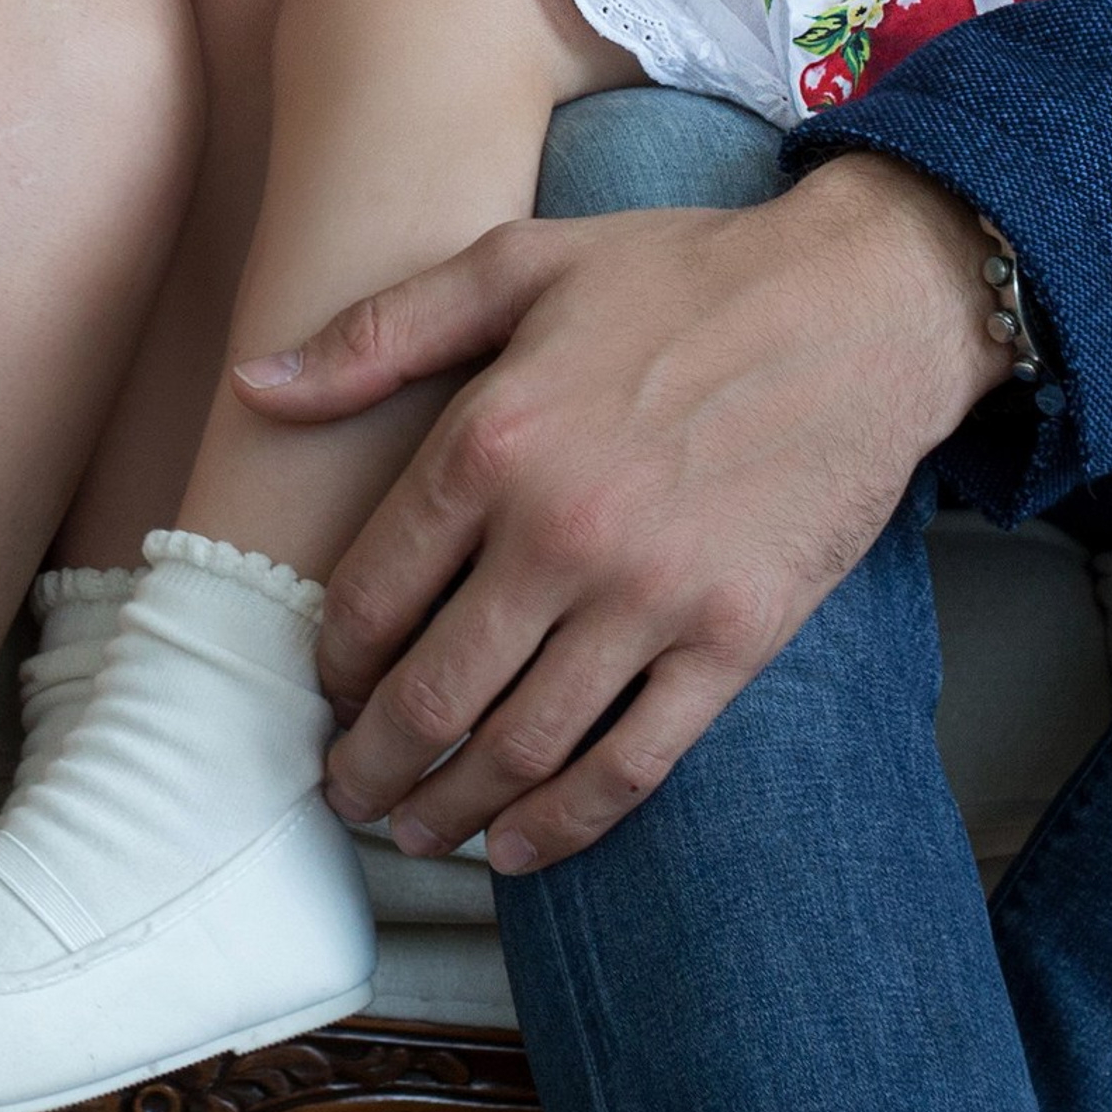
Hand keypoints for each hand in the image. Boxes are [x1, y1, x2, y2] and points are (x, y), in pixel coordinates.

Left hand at [235, 157, 1005, 872]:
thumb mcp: (514, 265)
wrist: (858, 307)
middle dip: (372, 763)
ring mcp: (651, 597)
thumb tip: (253, 384)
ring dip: (451, 809)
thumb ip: (375, 334)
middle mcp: (560, 531)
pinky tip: (518, 847)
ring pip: (521, 747)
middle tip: (345, 794)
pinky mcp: (733, 640)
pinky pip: (632, 762)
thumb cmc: (677, 276)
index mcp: (492, 439)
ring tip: (414, 831)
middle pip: (432, 692)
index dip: (331, 663)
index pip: (371, 592)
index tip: (322, 692)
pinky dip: (564, 823)